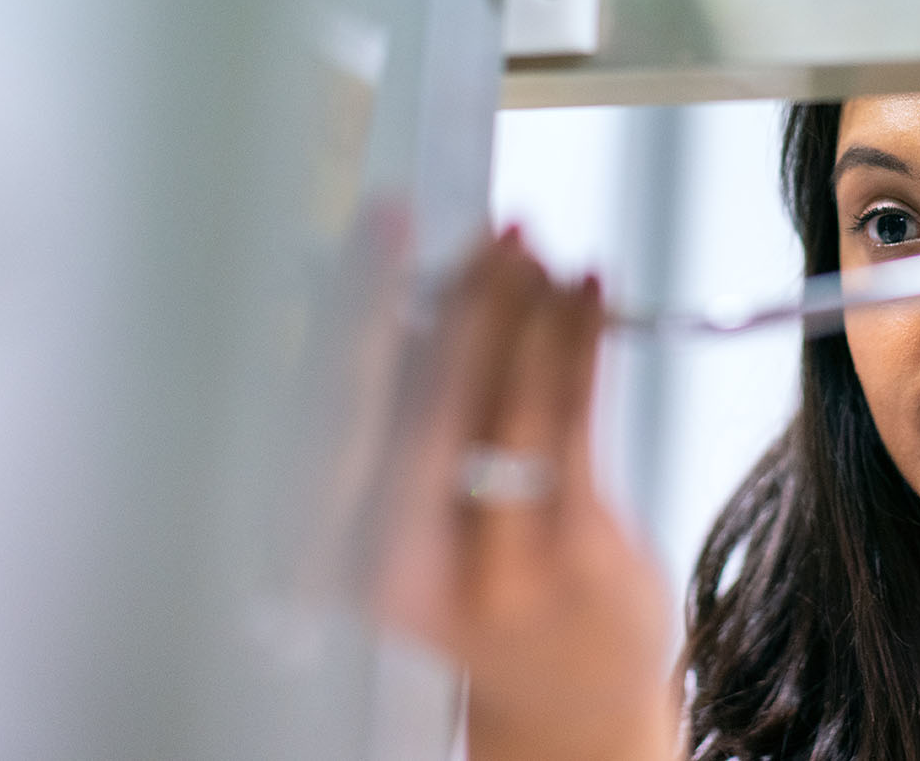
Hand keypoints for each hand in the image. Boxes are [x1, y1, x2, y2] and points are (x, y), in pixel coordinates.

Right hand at [367, 229, 676, 760]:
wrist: (566, 693)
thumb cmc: (481, 571)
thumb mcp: (410, 506)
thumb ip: (398, 405)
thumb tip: (397, 277)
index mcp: (336, 547)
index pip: (332, 406)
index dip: (354, 305)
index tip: (379, 226)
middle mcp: (399, 564)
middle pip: (413, 405)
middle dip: (445, 299)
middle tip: (472, 227)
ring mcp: (490, 567)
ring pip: (500, 406)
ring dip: (520, 308)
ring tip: (532, 245)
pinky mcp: (571, 556)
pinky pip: (573, 423)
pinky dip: (580, 341)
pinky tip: (587, 290)